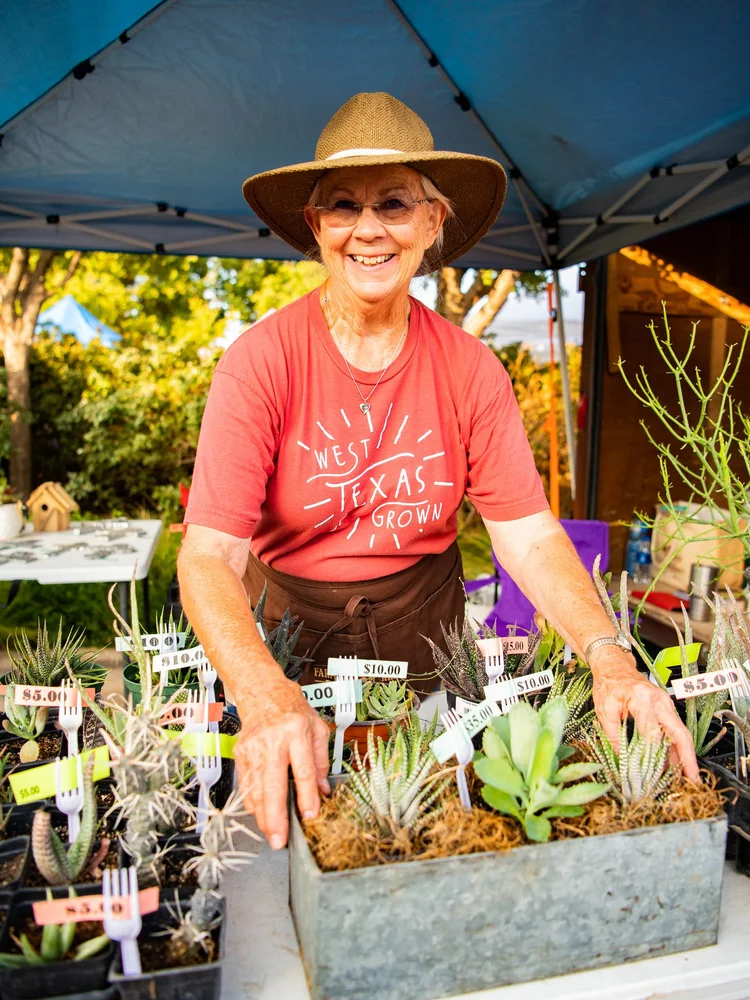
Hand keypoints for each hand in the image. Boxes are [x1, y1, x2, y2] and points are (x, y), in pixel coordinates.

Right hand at [234, 678, 330, 848]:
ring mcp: (253, 747)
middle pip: (273, 784)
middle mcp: (273, 740)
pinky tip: (260, 815)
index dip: (307, 796)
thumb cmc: (292, 709)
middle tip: (280, 840)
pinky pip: (246, 784)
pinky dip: (252, 803)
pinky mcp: (241, 753)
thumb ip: (321, 761)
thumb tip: (324, 791)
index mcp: (296, 731)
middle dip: (276, 816)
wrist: (262, 692)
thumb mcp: (317, 728)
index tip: (309, 816)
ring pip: (256, 788)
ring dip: (262, 815)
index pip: (302, 770)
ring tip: (271, 834)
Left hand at [590, 648, 699, 781]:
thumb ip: (613, 734)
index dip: (654, 755)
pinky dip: (677, 747)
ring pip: (681, 732)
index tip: (654, 774)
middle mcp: (660, 701)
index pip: (653, 733)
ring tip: (688, 778)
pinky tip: (677, 764)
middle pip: (679, 732)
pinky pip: (675, 729)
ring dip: (685, 756)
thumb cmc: (608, 685)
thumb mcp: (604, 709)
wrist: (614, 666)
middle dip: (688, 758)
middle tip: (693, 780)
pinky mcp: (666, 708)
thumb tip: (622, 759)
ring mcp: (666, 704)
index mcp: (643, 699)